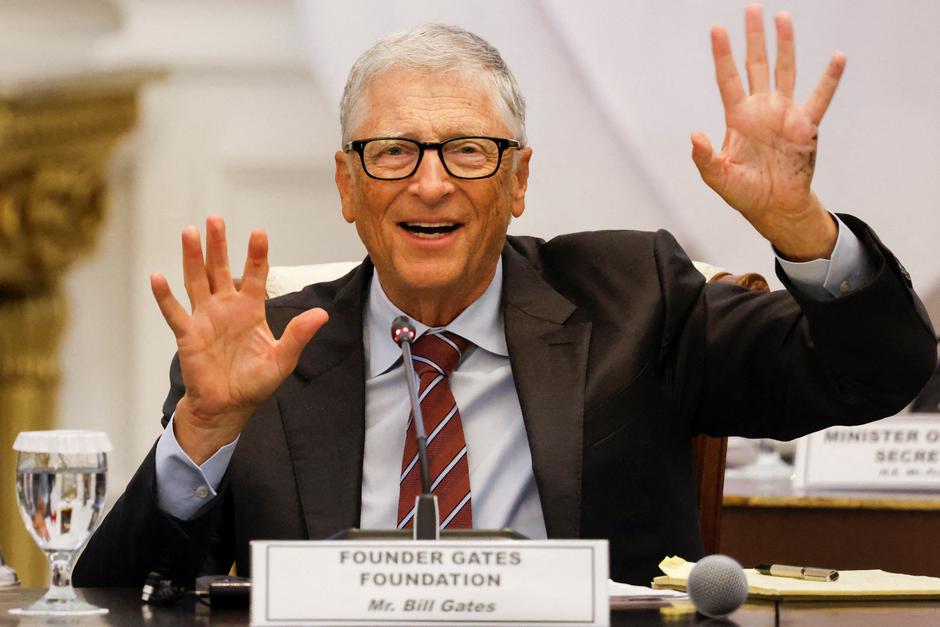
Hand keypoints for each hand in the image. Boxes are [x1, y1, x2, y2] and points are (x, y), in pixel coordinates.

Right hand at [151, 216, 328, 462]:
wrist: (229, 407)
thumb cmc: (255, 383)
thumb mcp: (283, 359)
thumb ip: (299, 335)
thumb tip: (322, 314)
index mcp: (251, 310)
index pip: (255, 275)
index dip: (256, 255)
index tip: (259, 232)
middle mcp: (226, 308)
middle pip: (220, 269)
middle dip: (218, 245)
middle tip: (216, 219)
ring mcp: (205, 318)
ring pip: (196, 281)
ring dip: (192, 257)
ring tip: (189, 231)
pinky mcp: (188, 334)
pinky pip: (174, 312)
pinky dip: (164, 296)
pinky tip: (157, 276)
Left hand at [691, 4, 844, 260]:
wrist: (774, 207)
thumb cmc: (744, 192)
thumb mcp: (718, 177)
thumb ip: (704, 158)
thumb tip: (694, 136)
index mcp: (737, 118)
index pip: (728, 79)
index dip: (722, 55)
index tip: (717, 30)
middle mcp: (760, 109)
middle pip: (756, 65)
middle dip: (753, 37)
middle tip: (752, 9)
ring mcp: (784, 114)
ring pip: (785, 71)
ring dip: (784, 46)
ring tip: (783, 19)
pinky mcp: (806, 126)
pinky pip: (820, 98)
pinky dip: (829, 79)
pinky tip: (837, 58)